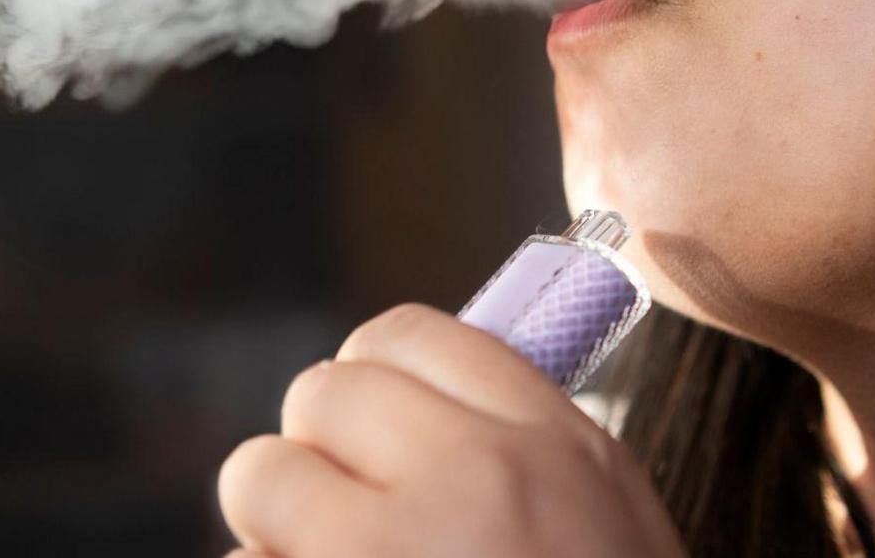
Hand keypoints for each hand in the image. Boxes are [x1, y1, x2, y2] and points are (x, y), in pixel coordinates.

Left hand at [216, 302, 685, 557]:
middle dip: (317, 458)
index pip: (412, 337)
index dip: (375, 387)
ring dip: (278, 538)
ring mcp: (385, 552)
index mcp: (556, 450)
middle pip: (322, 392)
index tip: (375, 439)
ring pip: (260, 481)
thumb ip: (531, 455)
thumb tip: (422, 401)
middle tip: (344, 523)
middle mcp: (471, 482)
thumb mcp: (614, 529)